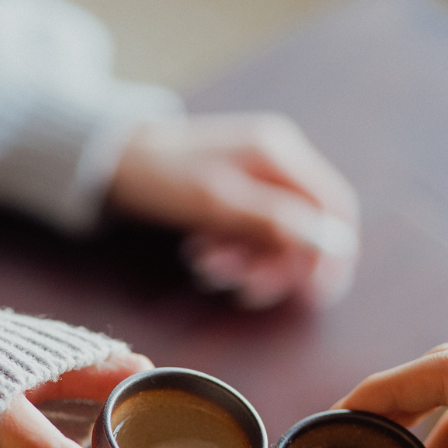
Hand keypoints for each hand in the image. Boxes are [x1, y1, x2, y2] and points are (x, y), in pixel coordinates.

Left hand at [108, 113, 358, 309]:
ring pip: (279, 237)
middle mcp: (277, 162)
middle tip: (244, 289)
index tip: (314, 293)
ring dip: (251, 263)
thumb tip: (334, 244)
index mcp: (280, 154)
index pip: (336, 207)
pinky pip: (253, 234)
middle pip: (308, 228)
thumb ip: (276, 221)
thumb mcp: (218, 202)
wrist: (111, 160)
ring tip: (209, 270)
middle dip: (279, 265)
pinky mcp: (237, 195)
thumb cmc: (162, 176)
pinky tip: (203, 258)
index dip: (333, 253)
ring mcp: (258, 177)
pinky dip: (235, 254)